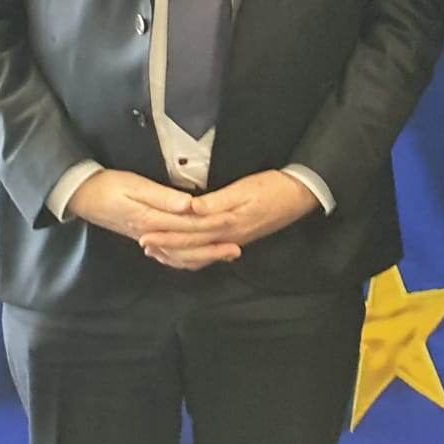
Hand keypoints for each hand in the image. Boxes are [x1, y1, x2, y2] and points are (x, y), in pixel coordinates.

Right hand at [67, 169, 239, 270]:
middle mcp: (151, 235)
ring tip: (224, 255)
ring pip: (179, 256)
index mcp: (151, 220)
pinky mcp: (145, 237)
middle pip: (187, 247)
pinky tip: (197, 257)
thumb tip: (189, 205)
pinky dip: (185, 259)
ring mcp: (147, 239)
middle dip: (213, 249)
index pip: (188, 226)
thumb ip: (163, 197)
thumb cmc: (108, 186)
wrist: (81, 196)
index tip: (232, 224)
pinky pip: (168, 255)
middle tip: (237, 249)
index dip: (212, 225)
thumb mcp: (135, 186)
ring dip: (202, 256)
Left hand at [137, 170, 319, 269]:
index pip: (191, 231)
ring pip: (200, 253)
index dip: (167, 233)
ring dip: (177, 253)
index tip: (145, 232)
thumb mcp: (245, 188)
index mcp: (228, 223)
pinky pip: (211, 253)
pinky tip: (186, 253)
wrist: (301, 195)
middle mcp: (229, 236)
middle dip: (166, 245)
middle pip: (192, 246)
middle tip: (143, 244)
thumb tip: (191, 207)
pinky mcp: (239, 238)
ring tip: (157, 251)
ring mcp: (235, 240)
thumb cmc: (274, 187)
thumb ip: (217, 200)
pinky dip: (194, 255)